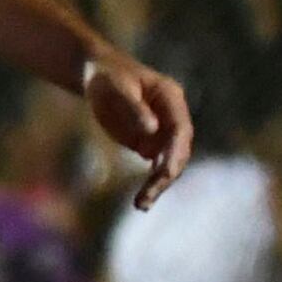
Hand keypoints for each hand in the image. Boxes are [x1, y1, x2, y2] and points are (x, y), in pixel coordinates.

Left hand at [81, 51, 194, 208]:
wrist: (100, 76)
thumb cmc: (108, 77)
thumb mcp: (116, 88)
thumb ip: (134, 108)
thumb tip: (152, 130)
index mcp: (171, 99)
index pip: (181, 129)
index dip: (176, 151)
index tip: (166, 172)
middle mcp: (173, 118)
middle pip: (179, 151)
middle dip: (167, 174)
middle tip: (149, 196)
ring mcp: (163, 132)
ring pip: (169, 163)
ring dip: (159, 185)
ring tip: (142, 205)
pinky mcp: (150, 144)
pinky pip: (156, 167)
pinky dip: (151, 184)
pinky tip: (141, 201)